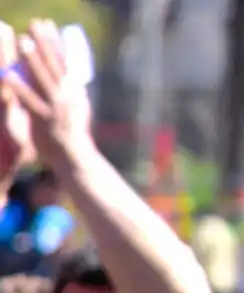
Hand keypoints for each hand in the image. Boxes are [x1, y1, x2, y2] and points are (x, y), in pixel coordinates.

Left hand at [0, 20, 94, 167]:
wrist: (77, 160)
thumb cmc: (73, 135)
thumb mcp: (76, 108)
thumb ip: (69, 90)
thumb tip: (65, 72)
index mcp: (76, 93)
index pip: (66, 63)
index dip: (56, 43)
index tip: (49, 26)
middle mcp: (69, 97)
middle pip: (55, 66)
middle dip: (44, 44)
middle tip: (34, 25)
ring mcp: (58, 109)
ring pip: (44, 80)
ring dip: (33, 60)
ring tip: (22, 42)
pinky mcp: (46, 121)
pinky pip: (31, 102)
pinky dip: (19, 88)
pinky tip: (8, 76)